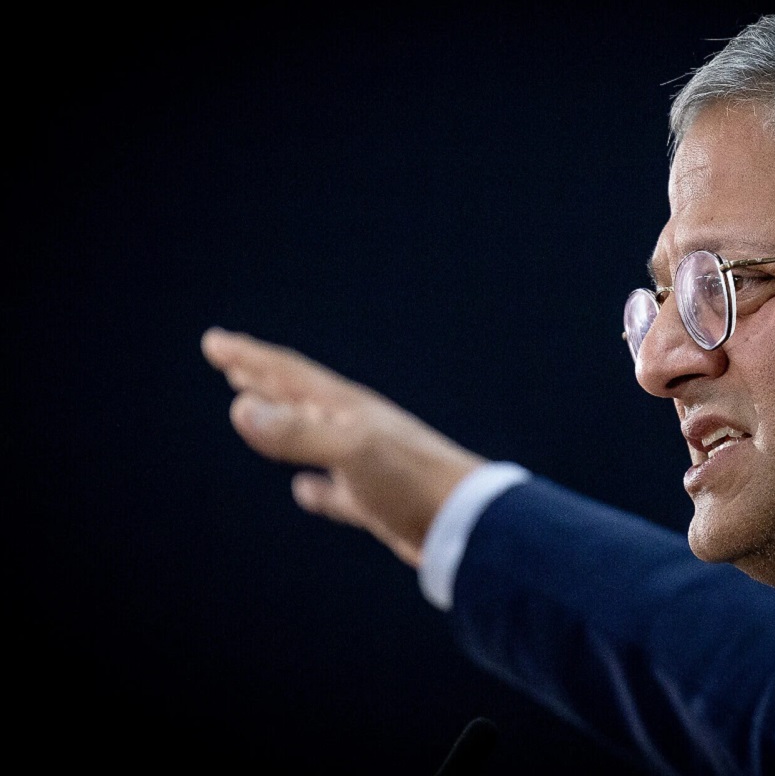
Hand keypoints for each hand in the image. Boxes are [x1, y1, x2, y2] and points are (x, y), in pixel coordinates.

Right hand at [201, 327, 486, 566]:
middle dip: (261, 377)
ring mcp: (367, 465)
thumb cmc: (413, 481)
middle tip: (230, 360)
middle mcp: (356, 429)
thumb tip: (241, 408)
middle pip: (298, 397)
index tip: (215, 341)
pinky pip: (337, 493)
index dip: (249, 357)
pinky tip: (305, 492)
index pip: (288, 374)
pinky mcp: (378, 504)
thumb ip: (297, 432)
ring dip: (282, 423)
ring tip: (256, 411)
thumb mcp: (351, 450)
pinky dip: (317, 490)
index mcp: (347, 409)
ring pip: (313, 439)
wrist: (469, 523)